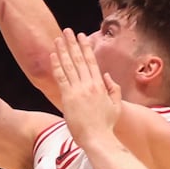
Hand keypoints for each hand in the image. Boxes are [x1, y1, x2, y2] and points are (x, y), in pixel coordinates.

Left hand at [50, 28, 121, 144]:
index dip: (85, 47)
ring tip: (58, 38)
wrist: (98, 138)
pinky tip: (53, 55)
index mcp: (100, 85)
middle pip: (79, 59)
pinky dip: (57, 65)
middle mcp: (89, 85)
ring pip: (69, 65)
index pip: (91, 61)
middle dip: (72, 43)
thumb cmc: (107, 125)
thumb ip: (114, 89)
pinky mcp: (68, 98)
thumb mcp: (116, 105)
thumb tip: (108, 76)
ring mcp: (78, 90)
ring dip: (63, 50)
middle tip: (68, 30)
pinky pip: (61, 78)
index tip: (82, 37)